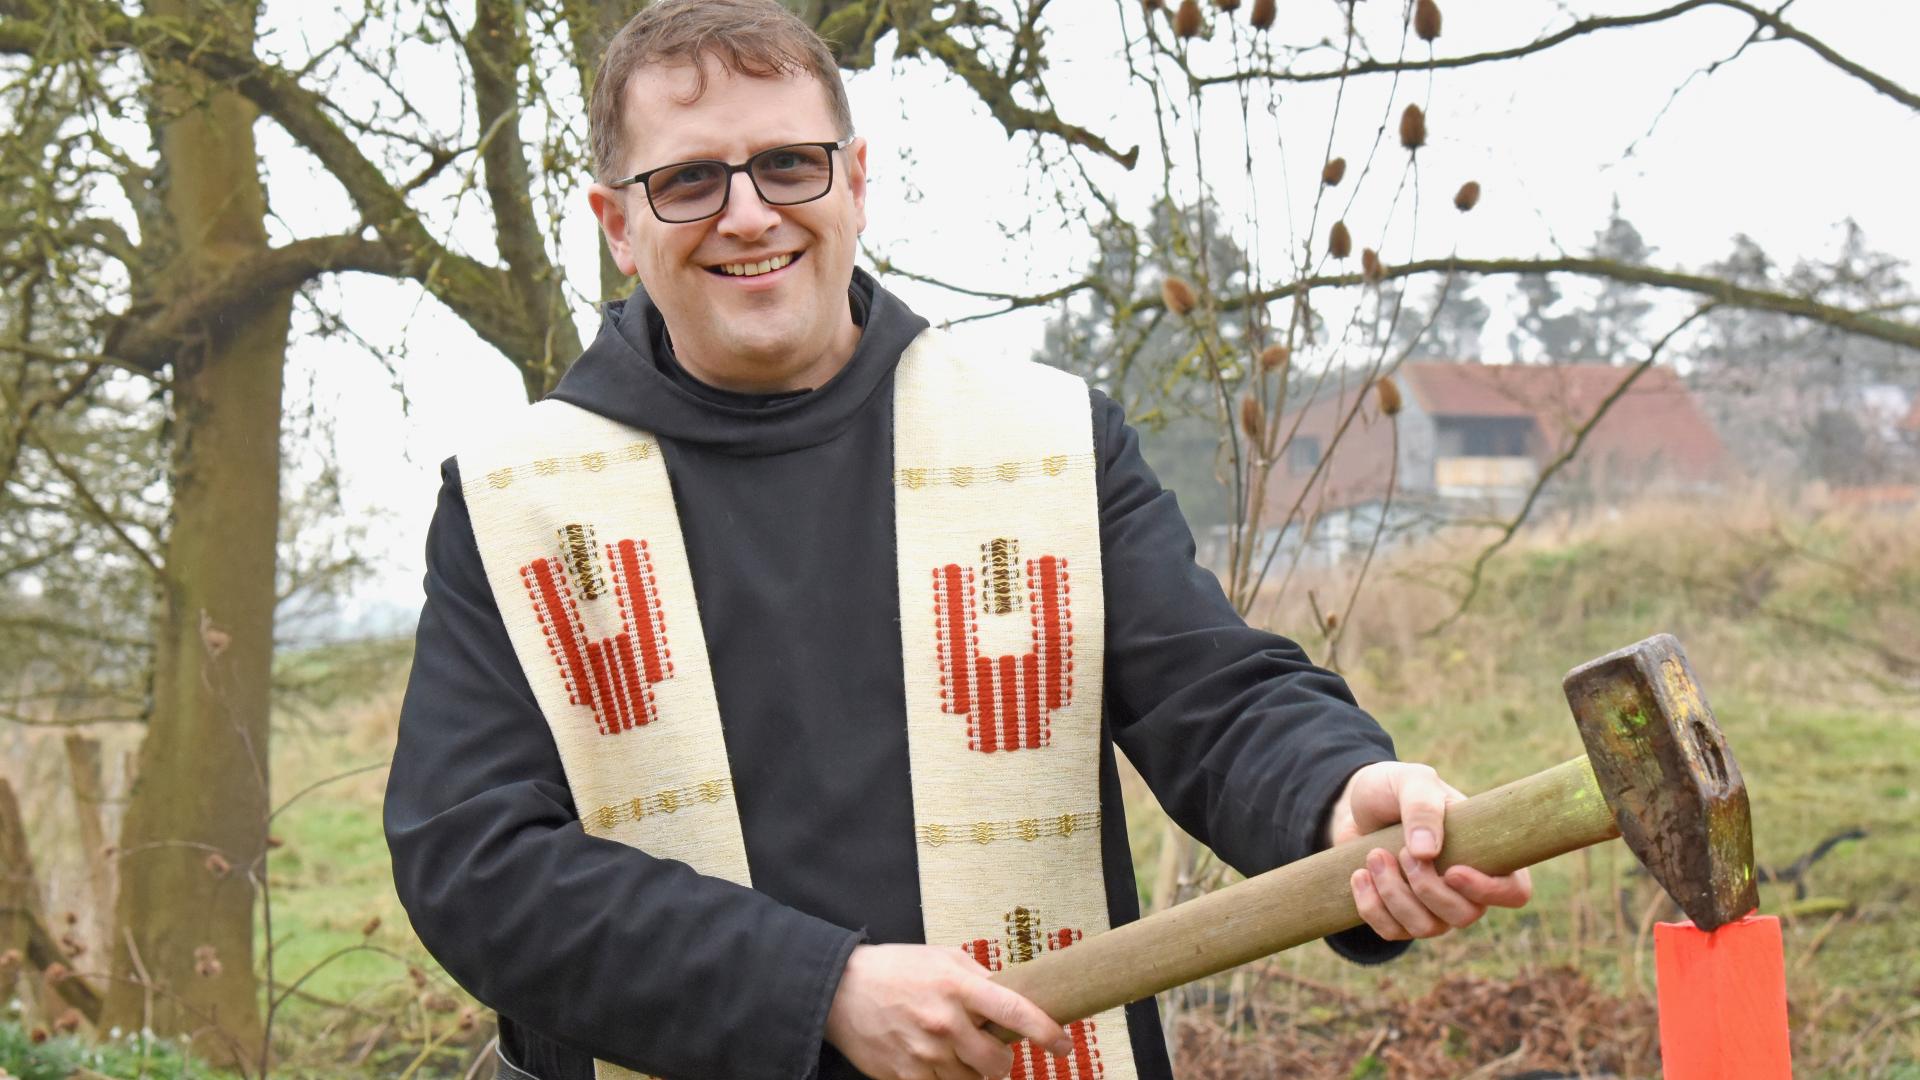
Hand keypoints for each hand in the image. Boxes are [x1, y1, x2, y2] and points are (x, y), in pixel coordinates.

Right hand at [824, 943, 1070, 1079]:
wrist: (840, 991)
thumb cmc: (896, 969)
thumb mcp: (941, 958)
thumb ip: (979, 977)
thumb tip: (1014, 995)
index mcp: (956, 986)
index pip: (1014, 1012)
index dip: (1045, 1032)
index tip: (1064, 1045)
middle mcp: (944, 1021)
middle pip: (997, 1062)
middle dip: (1003, 1061)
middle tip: (992, 1049)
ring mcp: (924, 1053)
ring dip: (974, 1072)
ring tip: (956, 1050)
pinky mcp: (905, 1076)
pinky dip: (947, 1079)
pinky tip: (935, 1060)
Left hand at [1327, 761, 1532, 940]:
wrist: (1355, 804)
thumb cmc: (1395, 790)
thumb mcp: (1411, 782)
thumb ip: (1423, 807)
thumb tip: (1427, 851)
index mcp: (1485, 854)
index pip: (1514, 891)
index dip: (1489, 891)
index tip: (1451, 870)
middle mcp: (1465, 888)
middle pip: (1464, 915)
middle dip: (1427, 888)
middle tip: (1402, 851)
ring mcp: (1433, 908)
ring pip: (1426, 928)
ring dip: (1394, 894)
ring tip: (1374, 855)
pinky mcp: (1399, 917)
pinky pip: (1391, 932)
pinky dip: (1371, 905)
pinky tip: (1360, 874)